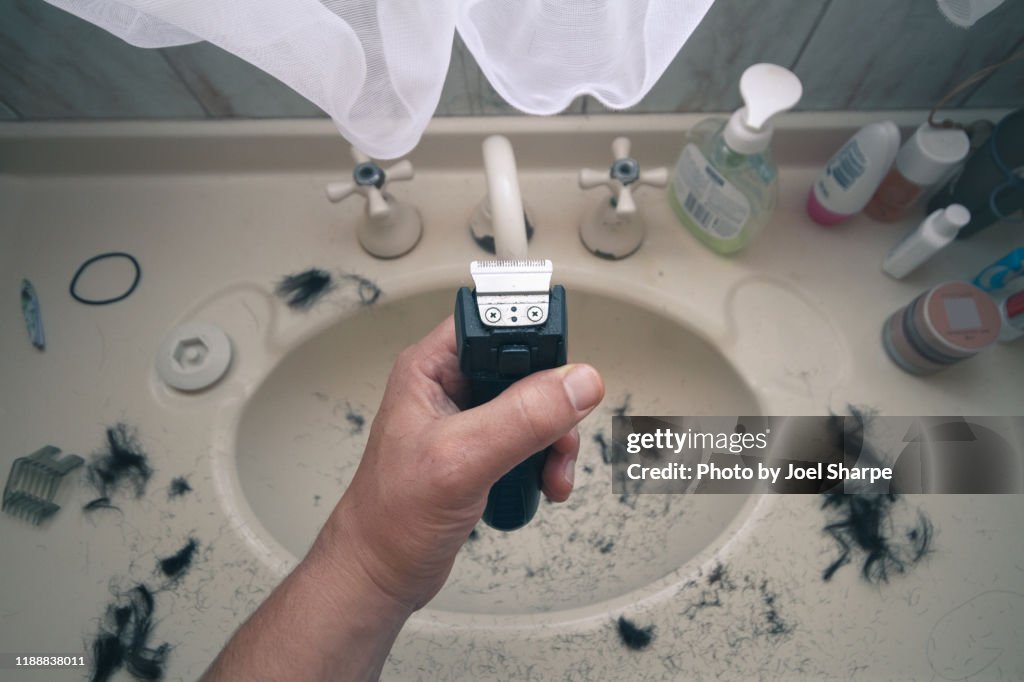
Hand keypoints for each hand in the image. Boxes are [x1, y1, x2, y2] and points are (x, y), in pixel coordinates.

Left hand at [311, 315, 604, 610]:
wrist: (381, 573)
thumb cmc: (389, 518)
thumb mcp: (461, 460)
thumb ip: (521, 417)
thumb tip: (576, 382)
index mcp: (431, 368)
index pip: (493, 323)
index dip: (532, 335)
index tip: (564, 368)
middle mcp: (451, 387)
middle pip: (526, 364)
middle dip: (554, 400)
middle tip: (560, 430)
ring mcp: (469, 420)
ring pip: (537, 405)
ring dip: (557, 437)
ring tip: (552, 470)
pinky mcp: (484, 450)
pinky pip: (533, 439)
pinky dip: (548, 460)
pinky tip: (544, 484)